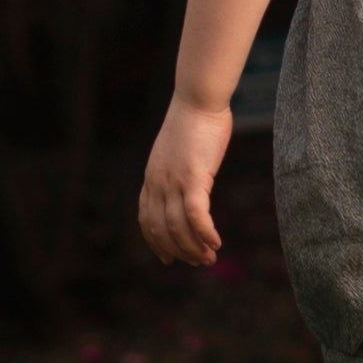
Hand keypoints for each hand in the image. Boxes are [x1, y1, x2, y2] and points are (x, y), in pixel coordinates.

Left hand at [137, 96, 233, 267]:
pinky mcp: (193, 178)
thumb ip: (179, 170)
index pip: (146, 219)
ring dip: (194, 248)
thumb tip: (190, 180)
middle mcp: (158, 183)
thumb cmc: (195, 120)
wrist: (199, 100)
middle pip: (162, 229)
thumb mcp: (179, 151)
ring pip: (178, 227)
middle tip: (198, 263)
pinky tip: (216, 243)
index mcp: (152, 177)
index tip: (168, 258)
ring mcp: (173, 181)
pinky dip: (205, 233)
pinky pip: (196, 216)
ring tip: (209, 259)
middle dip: (179, 251)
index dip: (156, 242)